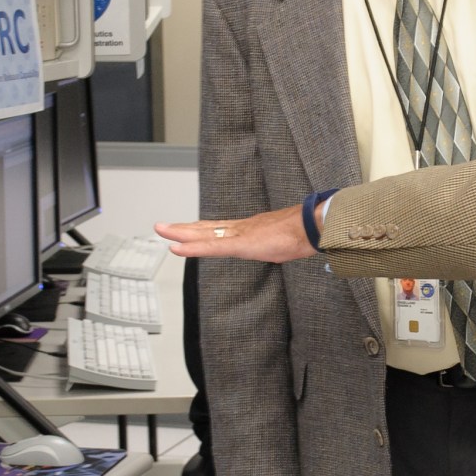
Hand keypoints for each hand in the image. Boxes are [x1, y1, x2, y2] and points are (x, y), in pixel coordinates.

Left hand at [157, 204, 314, 263]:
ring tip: (162, 230)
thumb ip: (280, 244)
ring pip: (204, 234)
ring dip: (181, 233)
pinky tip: (177, 248)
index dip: (199, 229)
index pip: (218, 228)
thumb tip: (288, 247)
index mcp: (250, 229)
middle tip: (162, 226)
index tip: (185, 229)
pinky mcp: (241, 244)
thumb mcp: (287, 243)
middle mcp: (241, 229)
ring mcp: (240, 235)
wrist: (314, 227)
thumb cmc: (305, 235)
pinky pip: (212, 247)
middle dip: (183, 228)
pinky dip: (193, 248)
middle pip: (205, 228)